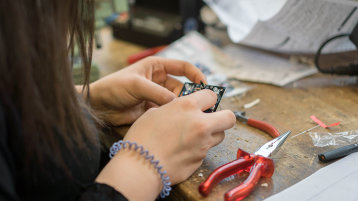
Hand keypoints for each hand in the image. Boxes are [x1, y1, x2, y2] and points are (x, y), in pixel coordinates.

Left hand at [89, 56, 205, 125]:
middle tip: (199, 107)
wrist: (99, 106)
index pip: (183, 67)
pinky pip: (168, 112)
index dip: (196, 75)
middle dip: (191, 96)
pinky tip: (176, 122)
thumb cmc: (113, 87)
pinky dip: (173, 116)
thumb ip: (158, 93)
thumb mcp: (136, 85)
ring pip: (177, 102)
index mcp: (157, 67)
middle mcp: (159, 80)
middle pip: (183, 87)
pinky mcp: (154, 109)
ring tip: (188, 116)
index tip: (206, 86)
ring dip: (181, 108)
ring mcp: (157, 96)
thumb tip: (178, 104)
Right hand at [96, 90, 235, 199]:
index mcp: (187, 106)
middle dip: (223, 116)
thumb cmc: (142, 137)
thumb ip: (173, 108)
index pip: (211, 95)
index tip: (204, 102)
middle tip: (211, 119)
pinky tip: (183, 151)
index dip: (208, 98)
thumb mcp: (154, 112)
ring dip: (212, 134)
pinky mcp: (200, 160)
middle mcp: (200, 123)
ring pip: (220, 136)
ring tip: (195, 136)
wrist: (141, 166)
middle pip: (229, 117)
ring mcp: (203, 144)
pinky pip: (206, 151)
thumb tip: (179, 110)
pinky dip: (199, 149)